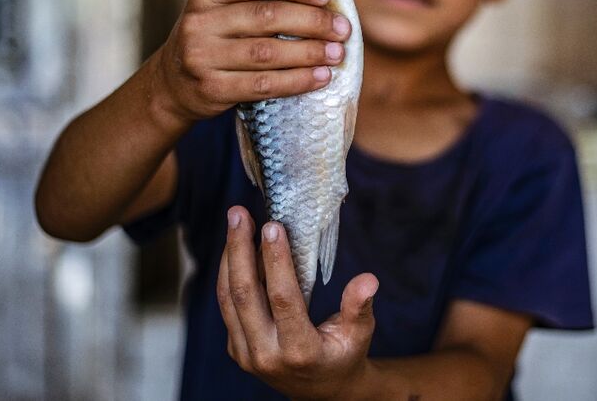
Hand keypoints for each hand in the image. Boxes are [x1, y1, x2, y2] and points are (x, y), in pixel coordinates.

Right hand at [152, 0, 351, 124]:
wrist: (171, 85)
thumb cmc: (211, 41)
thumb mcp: (219, 12)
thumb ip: (254, 0)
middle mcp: (200, 23)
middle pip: (267, 17)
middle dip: (313, 22)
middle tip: (342, 29)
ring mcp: (202, 58)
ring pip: (268, 53)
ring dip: (310, 53)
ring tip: (337, 53)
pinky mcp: (212, 89)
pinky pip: (264, 85)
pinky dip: (298, 81)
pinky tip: (320, 77)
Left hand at [218, 206, 378, 400]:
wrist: (320, 391)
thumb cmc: (344, 355)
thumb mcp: (360, 334)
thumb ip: (359, 307)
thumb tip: (368, 279)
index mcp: (300, 351)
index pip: (283, 299)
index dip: (277, 261)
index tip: (273, 226)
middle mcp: (266, 355)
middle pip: (245, 294)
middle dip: (240, 249)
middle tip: (240, 214)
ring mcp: (246, 354)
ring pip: (229, 298)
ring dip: (230, 256)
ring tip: (236, 222)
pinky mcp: (236, 348)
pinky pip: (227, 305)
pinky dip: (230, 273)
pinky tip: (238, 247)